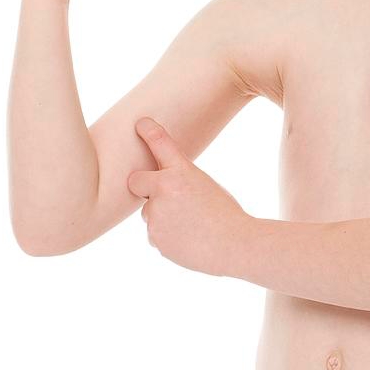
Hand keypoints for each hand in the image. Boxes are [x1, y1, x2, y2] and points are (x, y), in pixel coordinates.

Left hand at [127, 118, 250, 276]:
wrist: (233, 245)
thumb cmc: (225, 213)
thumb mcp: (205, 185)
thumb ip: (178, 181)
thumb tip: (157, 190)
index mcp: (181, 171)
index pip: (160, 143)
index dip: (148, 131)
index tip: (141, 123)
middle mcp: (163, 190)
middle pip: (136, 181)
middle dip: (143, 185)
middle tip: (162, 192)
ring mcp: (155, 216)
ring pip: (150, 211)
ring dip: (163, 215)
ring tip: (191, 223)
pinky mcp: (154, 238)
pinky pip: (155, 233)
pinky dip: (168, 235)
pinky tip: (189, 237)